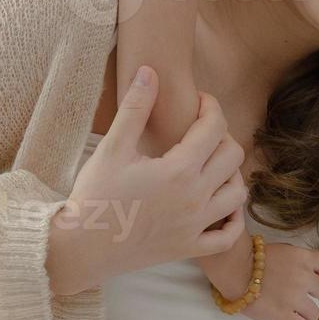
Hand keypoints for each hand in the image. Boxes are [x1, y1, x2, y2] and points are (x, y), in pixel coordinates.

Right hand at [47, 66, 246, 294]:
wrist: (80, 248)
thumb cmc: (93, 195)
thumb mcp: (112, 148)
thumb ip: (135, 108)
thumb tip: (149, 70)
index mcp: (179, 170)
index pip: (215, 127)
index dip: (211, 106)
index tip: (199, 101)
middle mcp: (195, 198)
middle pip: (233, 157)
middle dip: (222, 136)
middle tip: (201, 132)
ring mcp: (195, 226)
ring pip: (238, 194)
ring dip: (231, 174)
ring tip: (210, 165)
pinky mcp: (189, 249)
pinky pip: (228, 237)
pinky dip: (233, 220)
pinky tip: (220, 205)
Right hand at [241, 242, 318, 319]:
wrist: (235, 269)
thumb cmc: (255, 258)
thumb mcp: (284, 250)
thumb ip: (301, 260)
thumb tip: (315, 271)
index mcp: (304, 258)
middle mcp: (303, 277)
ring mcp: (293, 297)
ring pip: (315, 313)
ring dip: (313, 317)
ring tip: (308, 319)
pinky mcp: (282, 315)